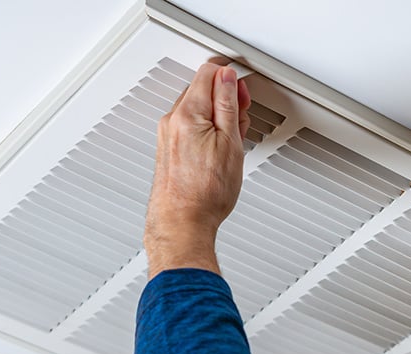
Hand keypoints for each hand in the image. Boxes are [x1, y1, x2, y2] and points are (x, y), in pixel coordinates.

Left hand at [144, 62, 250, 278]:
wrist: (183, 224)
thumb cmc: (205, 194)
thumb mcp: (230, 143)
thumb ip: (228, 104)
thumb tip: (227, 78)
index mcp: (187, 113)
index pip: (208, 72)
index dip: (231, 78)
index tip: (243, 92)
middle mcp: (172, 121)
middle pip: (201, 89)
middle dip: (226, 98)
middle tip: (242, 119)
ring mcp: (168, 135)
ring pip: (197, 109)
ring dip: (218, 116)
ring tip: (233, 140)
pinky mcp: (169, 149)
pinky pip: (190, 126)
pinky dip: (207, 130)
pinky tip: (219, 150)